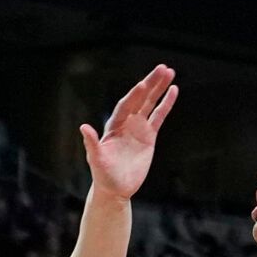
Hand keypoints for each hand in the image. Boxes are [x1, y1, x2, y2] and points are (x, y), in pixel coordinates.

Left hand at [80, 64, 178, 199]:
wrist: (115, 188)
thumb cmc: (103, 175)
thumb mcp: (96, 160)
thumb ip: (91, 144)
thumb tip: (83, 127)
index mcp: (113, 125)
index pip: (125, 106)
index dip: (134, 96)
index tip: (143, 85)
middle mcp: (126, 122)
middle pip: (140, 99)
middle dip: (151, 83)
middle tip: (162, 68)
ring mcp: (138, 127)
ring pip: (150, 103)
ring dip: (160, 88)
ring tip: (170, 72)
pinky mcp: (149, 136)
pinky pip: (159, 116)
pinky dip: (166, 104)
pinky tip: (173, 91)